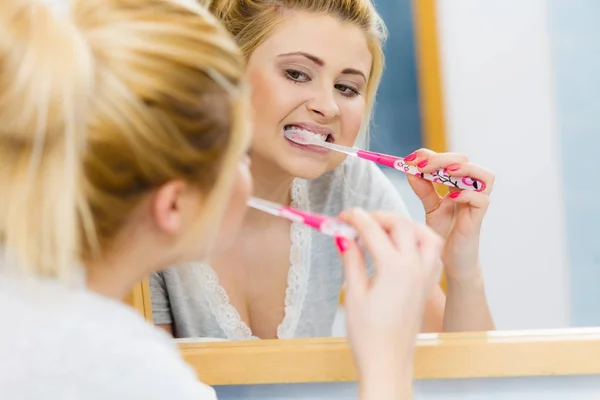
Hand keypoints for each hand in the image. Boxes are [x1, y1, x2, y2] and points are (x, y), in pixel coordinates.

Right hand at [336, 209, 442, 384]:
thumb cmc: (369, 335)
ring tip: (385, 228)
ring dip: (406, 225)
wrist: (388, 361)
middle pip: (401, 225)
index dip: (356, 218)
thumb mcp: (353, 294)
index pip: (373, 230)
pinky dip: (420, 241)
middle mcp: (414, 267)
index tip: (343, 216)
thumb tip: (344, 238)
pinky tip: (403, 246)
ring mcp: (425, 276)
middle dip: (379, 217)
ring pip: (425, 234)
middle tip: (360, 221)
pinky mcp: (428, 285)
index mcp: (394, 268)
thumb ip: (352, 260)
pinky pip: (433, 252)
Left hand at [404, 149, 494, 279]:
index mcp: (457, 183)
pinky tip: (451, 197)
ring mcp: (476, 203)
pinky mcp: (478, 218)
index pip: (449, 158)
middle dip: (443, 158)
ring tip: (444, 173)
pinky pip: (482, 200)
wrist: (451, 260)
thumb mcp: (430, 207)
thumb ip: (423, 189)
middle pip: (466, 161)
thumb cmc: (445, 232)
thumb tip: (409, 169)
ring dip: (464, 170)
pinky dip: (468, 194)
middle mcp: (470, 188)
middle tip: (422, 164)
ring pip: (485, 176)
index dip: (430, 155)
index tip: (410, 159)